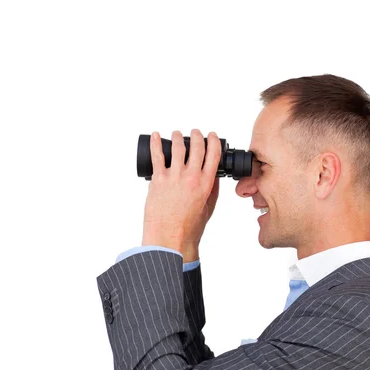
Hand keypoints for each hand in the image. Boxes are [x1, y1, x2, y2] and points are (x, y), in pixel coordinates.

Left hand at [143, 129, 220, 247]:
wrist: (170, 237)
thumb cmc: (188, 227)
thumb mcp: (208, 208)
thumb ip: (212, 190)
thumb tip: (214, 176)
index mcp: (205, 184)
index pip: (213, 155)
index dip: (212, 141)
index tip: (211, 136)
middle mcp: (191, 177)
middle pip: (197, 147)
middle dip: (196, 136)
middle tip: (194, 132)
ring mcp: (174, 177)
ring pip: (178, 147)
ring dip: (178, 137)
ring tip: (177, 134)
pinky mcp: (158, 179)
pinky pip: (157, 155)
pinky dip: (156, 143)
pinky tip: (155, 136)